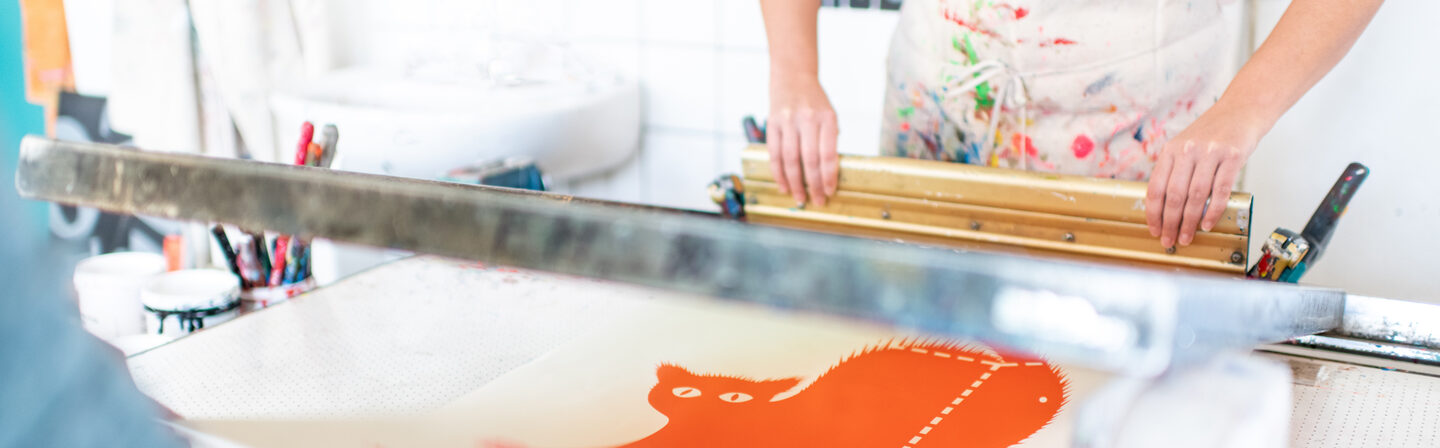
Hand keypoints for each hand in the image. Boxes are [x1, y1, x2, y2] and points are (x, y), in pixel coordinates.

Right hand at [768, 73, 837, 205]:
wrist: (792, 76)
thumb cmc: (814, 101)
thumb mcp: (829, 115)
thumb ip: (829, 140)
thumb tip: (828, 174)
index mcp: (827, 118)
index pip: (828, 153)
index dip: (829, 176)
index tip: (830, 191)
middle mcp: (807, 119)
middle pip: (810, 159)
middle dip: (814, 185)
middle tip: (817, 201)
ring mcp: (788, 121)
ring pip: (790, 159)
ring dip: (795, 183)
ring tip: (799, 198)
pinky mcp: (772, 123)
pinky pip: (774, 153)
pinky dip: (778, 173)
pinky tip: (783, 185)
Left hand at [1145, 107, 1261, 247]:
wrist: (1241, 110)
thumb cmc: (1212, 134)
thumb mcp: (1185, 146)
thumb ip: (1175, 171)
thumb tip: (1165, 208)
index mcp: (1171, 150)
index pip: (1155, 188)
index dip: (1153, 213)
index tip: (1154, 230)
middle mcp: (1187, 151)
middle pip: (1174, 195)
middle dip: (1170, 223)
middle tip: (1169, 240)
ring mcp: (1210, 153)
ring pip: (1196, 195)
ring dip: (1189, 221)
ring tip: (1187, 237)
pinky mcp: (1232, 156)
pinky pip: (1221, 190)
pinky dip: (1212, 210)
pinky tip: (1207, 224)